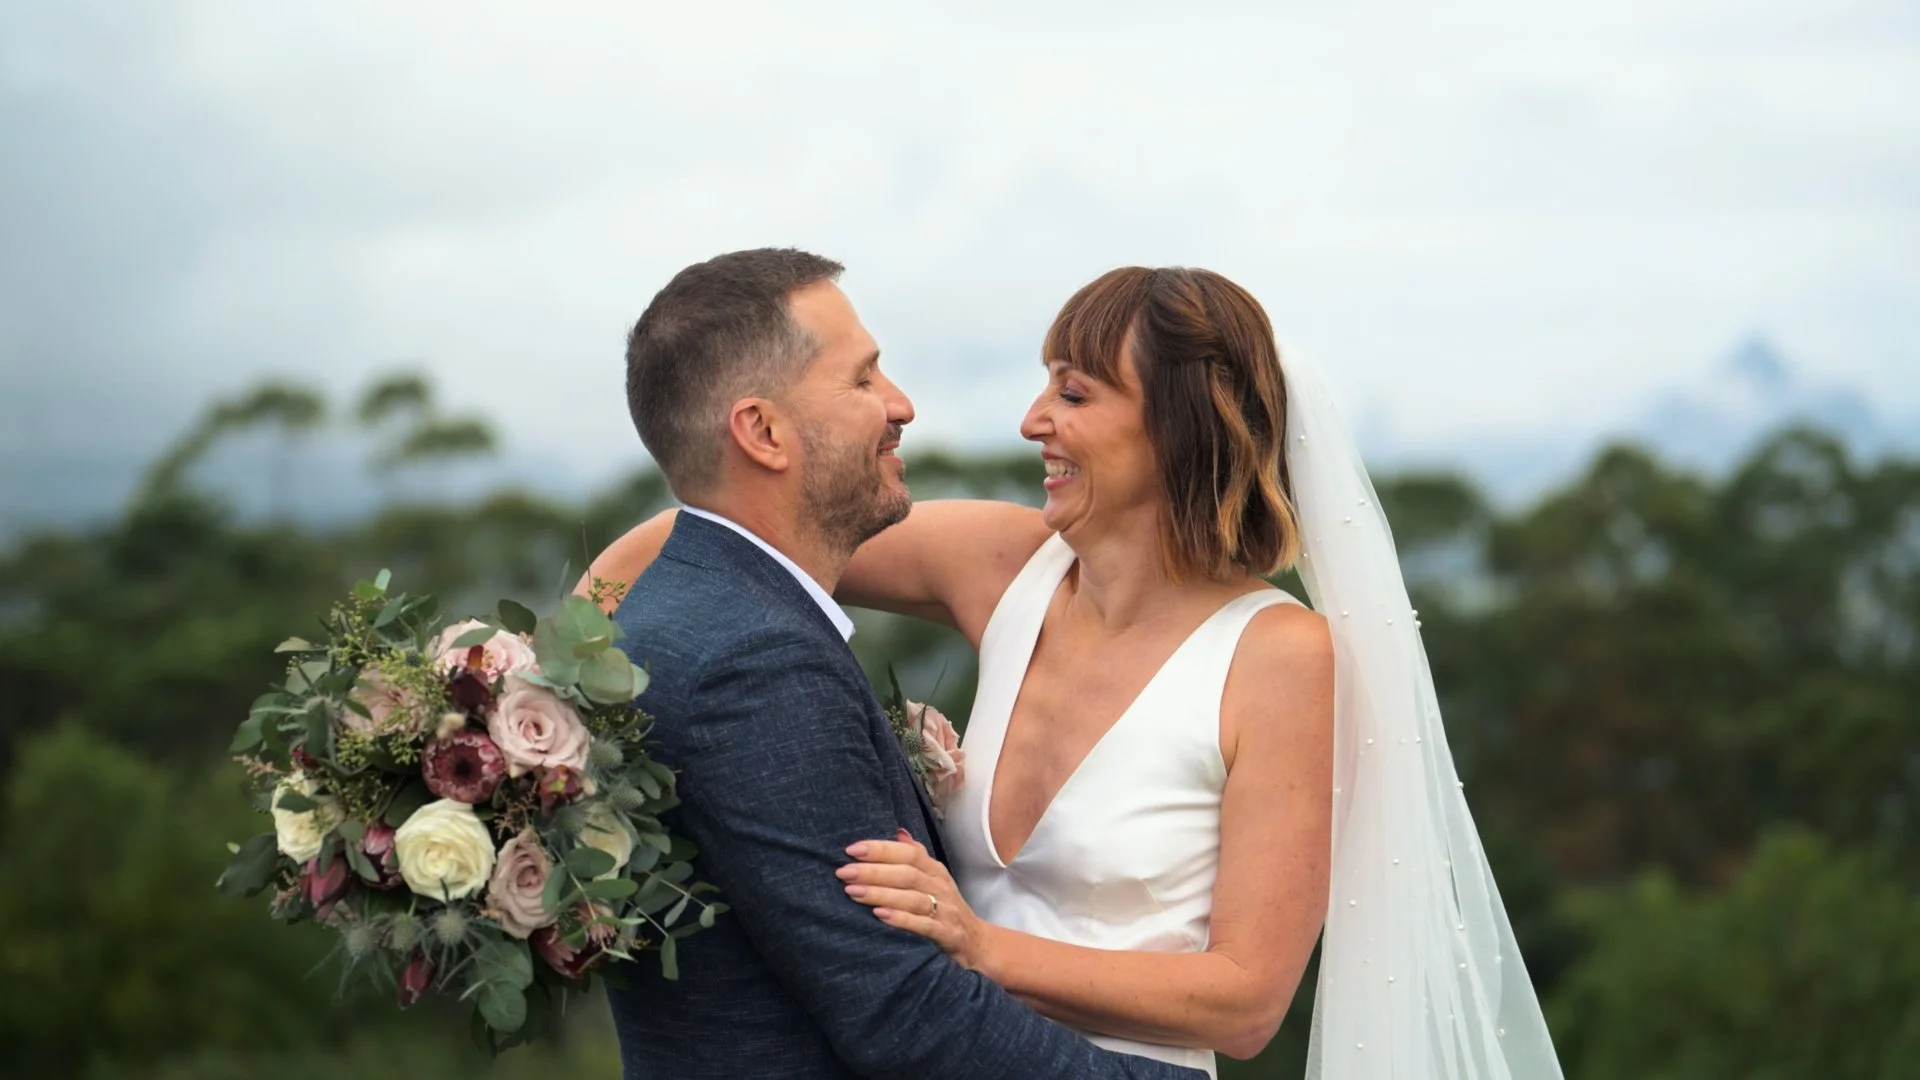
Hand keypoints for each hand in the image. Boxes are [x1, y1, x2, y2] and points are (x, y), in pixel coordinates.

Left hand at [838, 830, 993, 972]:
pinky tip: (880, 916)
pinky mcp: (946, 934)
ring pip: (912, 898)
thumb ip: (916, 855)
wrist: (976, 942)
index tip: (851, 850)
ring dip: (881, 893)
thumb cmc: (946, 908)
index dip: (881, 849)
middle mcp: (940, 886)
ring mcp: (945, 910)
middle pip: (907, 873)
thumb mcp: (934, 879)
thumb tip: (897, 831)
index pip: (908, 852)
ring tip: (852, 892)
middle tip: (844, 872)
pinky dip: (901, 919)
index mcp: (935, 870)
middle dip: (873, 871)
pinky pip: (923, 925)